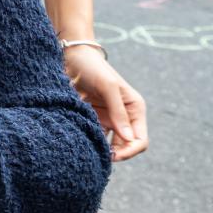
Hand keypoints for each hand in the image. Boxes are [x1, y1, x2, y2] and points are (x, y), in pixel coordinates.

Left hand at [64, 45, 147, 160]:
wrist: (72, 57)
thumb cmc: (93, 68)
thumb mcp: (108, 87)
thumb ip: (118, 112)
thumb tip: (128, 139)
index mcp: (135, 109)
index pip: (140, 140)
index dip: (129, 151)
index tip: (114, 155)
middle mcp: (124, 117)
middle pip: (125, 146)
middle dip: (116, 154)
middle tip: (99, 156)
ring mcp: (108, 118)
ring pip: (110, 144)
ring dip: (102, 149)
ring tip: (88, 148)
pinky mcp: (93, 118)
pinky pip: (95, 136)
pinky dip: (90, 141)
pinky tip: (81, 140)